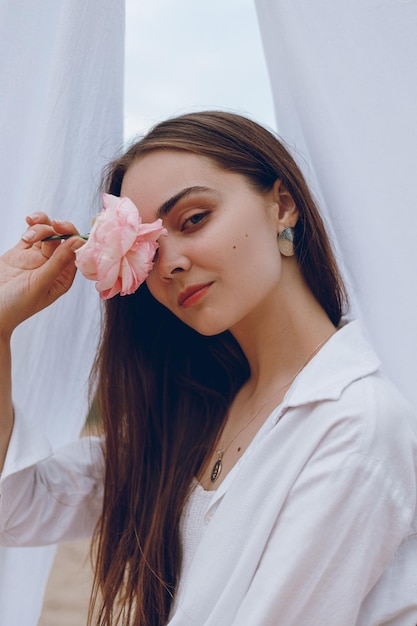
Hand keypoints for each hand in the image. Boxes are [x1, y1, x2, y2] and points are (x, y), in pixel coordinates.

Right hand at [0, 212, 84, 336]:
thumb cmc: (16, 305)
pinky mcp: (21, 252)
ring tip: (28, 237)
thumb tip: (78, 242)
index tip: (64, 229)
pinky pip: (32, 233)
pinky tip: (29, 221)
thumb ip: (58, 262)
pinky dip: (33, 225)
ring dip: (41, 228)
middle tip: (53, 224)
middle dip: (58, 229)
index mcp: (63, 277)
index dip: (74, 237)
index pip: (76, 253)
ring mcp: (37, 258)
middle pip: (63, 239)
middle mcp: (53, 266)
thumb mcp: (39, 284)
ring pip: (47, 233)